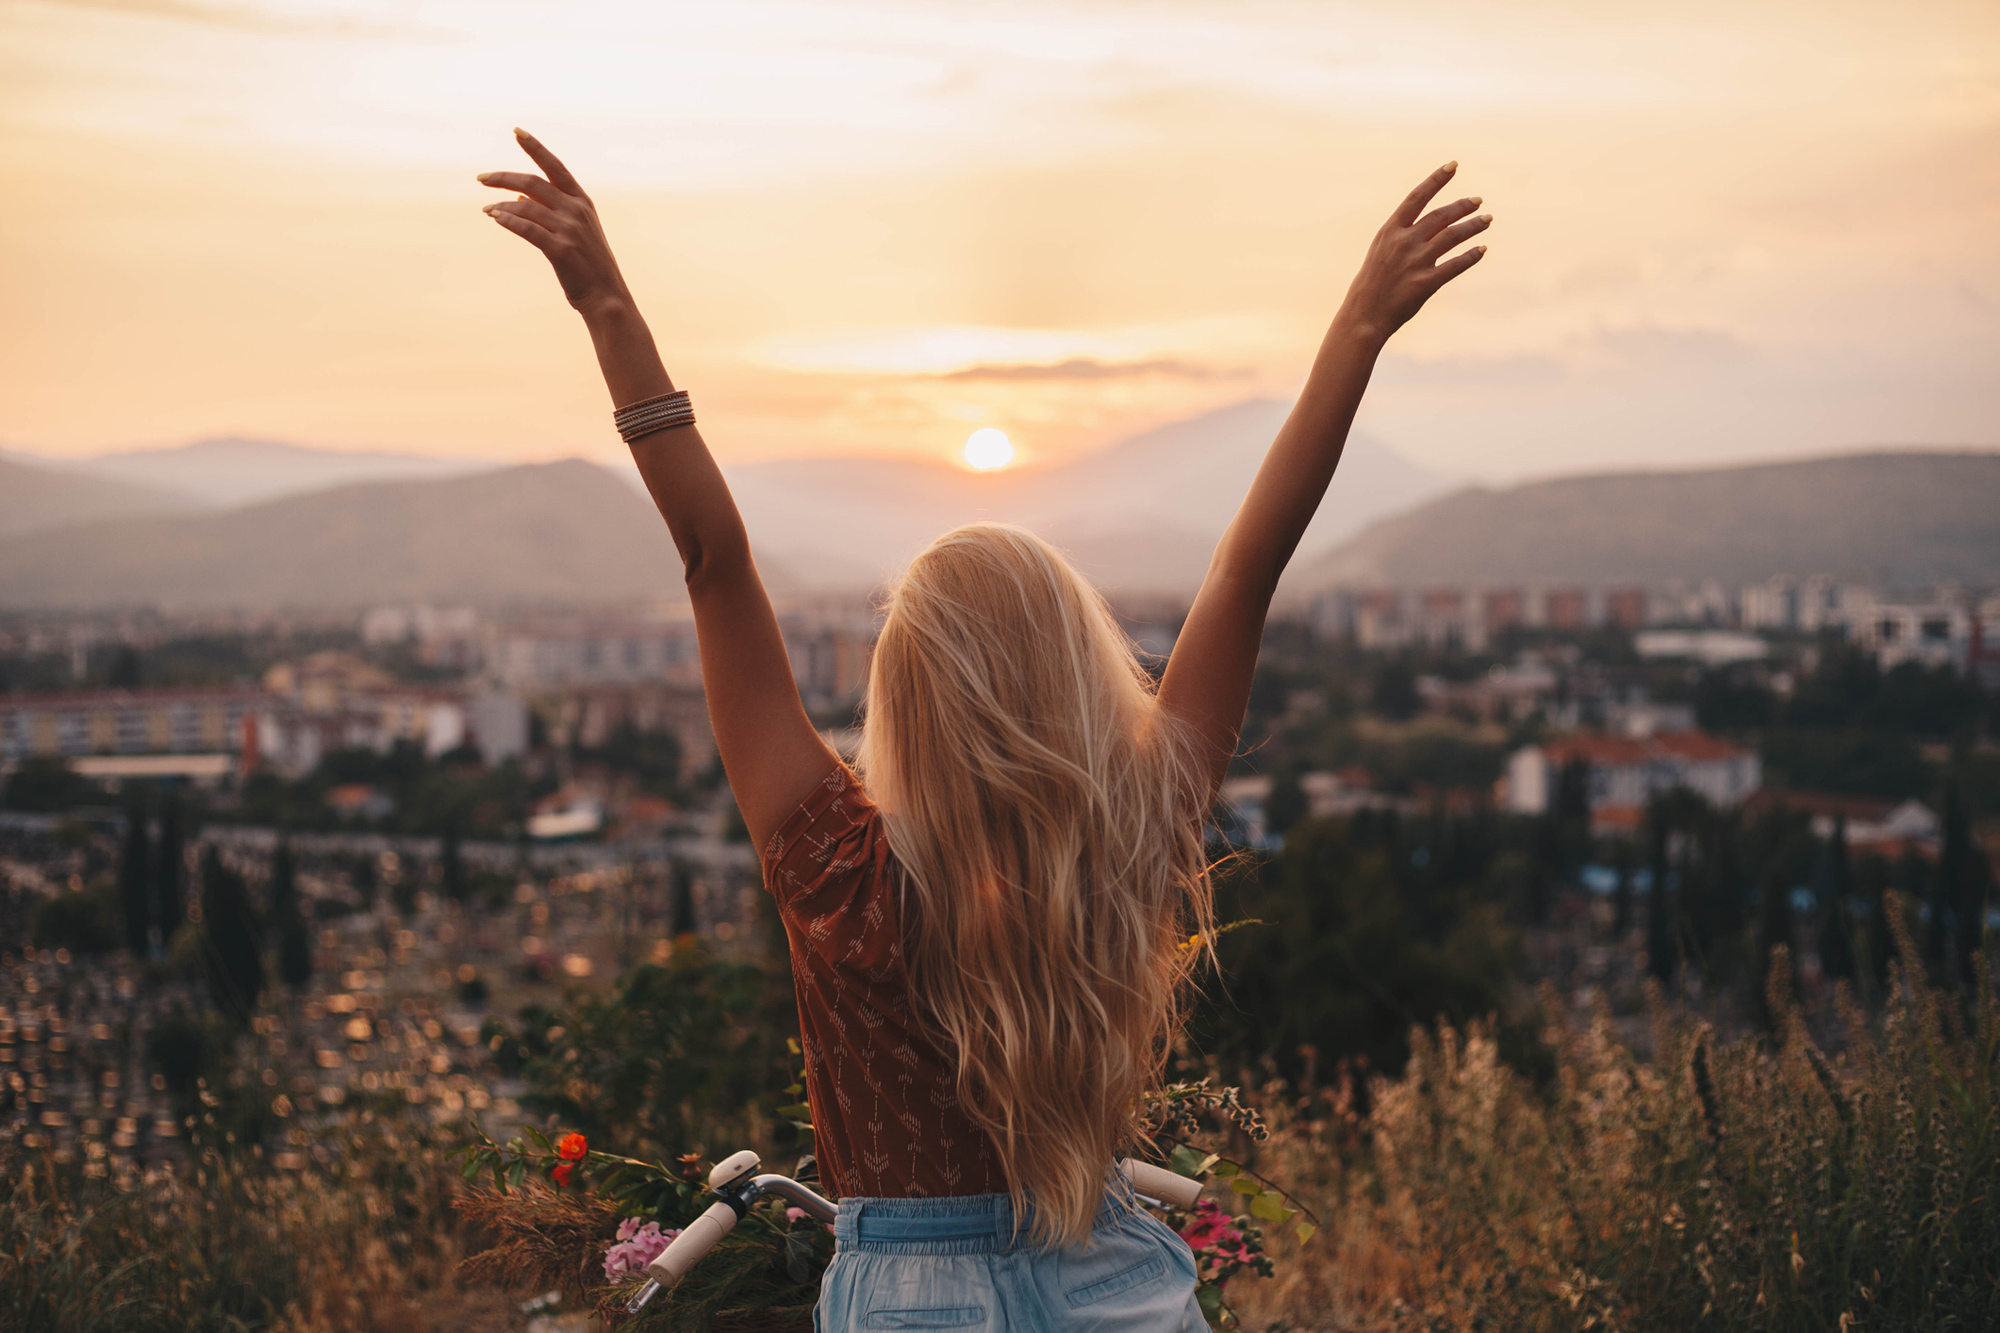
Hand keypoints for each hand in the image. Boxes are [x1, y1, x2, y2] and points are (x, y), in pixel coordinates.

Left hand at [478, 129, 632, 315]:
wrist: (607, 298)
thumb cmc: (587, 264)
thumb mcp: (575, 231)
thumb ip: (550, 210)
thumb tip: (517, 194)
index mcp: (582, 201)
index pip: (555, 167)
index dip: (535, 148)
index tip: (517, 131)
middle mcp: (577, 211)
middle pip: (533, 182)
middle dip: (503, 177)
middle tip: (481, 178)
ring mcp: (570, 230)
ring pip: (526, 206)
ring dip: (501, 205)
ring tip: (487, 209)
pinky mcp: (561, 250)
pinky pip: (528, 229)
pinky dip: (509, 221)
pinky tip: (496, 218)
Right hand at [1336, 162, 1488, 343]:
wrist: (1364, 315)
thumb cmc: (1372, 283)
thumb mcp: (1380, 251)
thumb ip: (1401, 235)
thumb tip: (1427, 223)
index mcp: (1390, 231)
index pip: (1417, 197)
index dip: (1436, 180)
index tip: (1453, 165)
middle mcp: (1404, 242)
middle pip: (1441, 216)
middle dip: (1462, 206)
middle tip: (1478, 201)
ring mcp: (1416, 262)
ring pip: (1452, 236)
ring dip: (1473, 226)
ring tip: (1487, 220)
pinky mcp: (1426, 283)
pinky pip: (1455, 265)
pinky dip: (1471, 256)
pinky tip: (1481, 250)